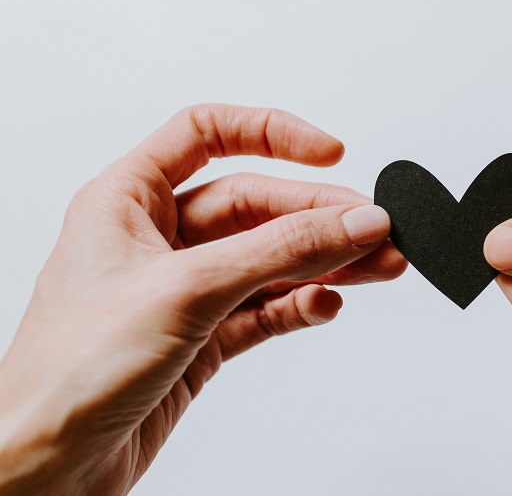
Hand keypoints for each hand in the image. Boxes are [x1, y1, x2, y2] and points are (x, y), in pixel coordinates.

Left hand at [0, 106, 405, 493]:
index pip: (207, 134)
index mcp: (128, 199)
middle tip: (376, 230)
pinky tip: (325, 305)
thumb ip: (280, 251)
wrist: (47, 465)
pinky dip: (300, 305)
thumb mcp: (188, 289)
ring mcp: (184, 289)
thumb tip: (353, 220)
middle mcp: (157, 239)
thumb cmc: (71, 370)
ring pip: (270, 259)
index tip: (330, 153)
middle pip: (256, 204)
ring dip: (326, 262)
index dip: (272, 134)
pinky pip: (267, 308)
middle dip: (320, 216)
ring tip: (378, 266)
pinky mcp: (202, 338)